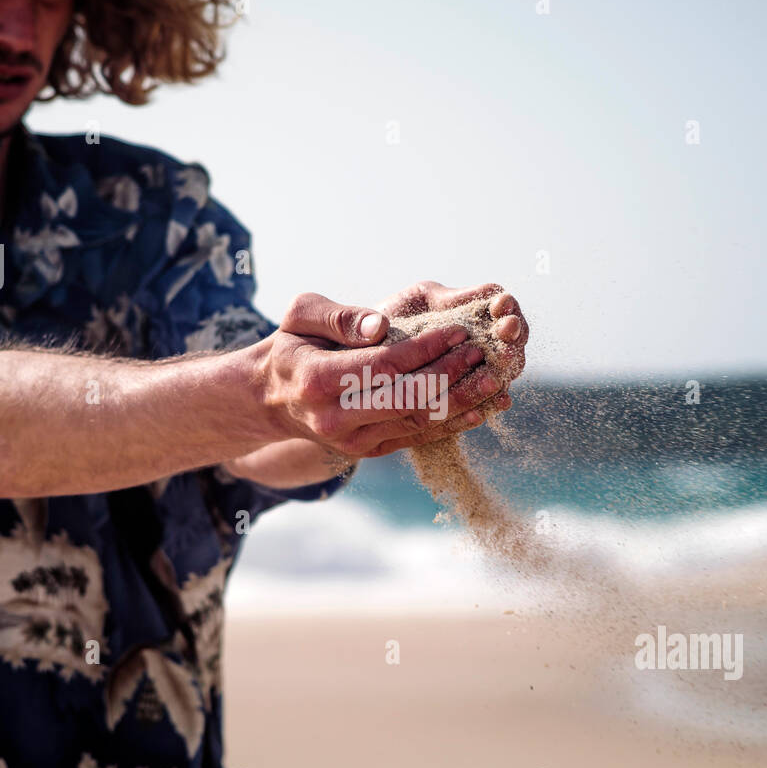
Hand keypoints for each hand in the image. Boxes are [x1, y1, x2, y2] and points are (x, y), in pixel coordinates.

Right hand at [256, 292, 513, 458]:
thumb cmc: (291, 346)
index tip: (458, 328)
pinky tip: (482, 406)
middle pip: (407, 397)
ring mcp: (353, 442)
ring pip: (418, 422)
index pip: (384, 365)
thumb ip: (339, 316)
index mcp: (317, 381)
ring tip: (493, 378)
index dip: (425, 347)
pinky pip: (418, 436)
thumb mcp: (299, 315)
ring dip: (461, 401)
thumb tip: (381, 326)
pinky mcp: (370, 452)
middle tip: (483, 350)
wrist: (272, 399)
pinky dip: (453, 422)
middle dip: (451, 374)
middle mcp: (335, 418)